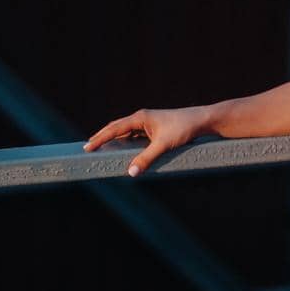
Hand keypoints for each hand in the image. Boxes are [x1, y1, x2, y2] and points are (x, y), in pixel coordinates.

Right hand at [83, 105, 210, 176]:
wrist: (202, 120)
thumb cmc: (184, 129)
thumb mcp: (164, 145)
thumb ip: (146, 159)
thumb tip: (131, 172)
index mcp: (140, 118)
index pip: (114, 129)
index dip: (100, 138)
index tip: (87, 147)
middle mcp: (142, 117)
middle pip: (116, 127)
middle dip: (102, 136)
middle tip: (88, 147)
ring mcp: (148, 122)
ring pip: (125, 130)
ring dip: (113, 138)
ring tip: (101, 146)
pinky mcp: (155, 127)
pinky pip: (134, 134)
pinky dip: (125, 140)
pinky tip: (123, 148)